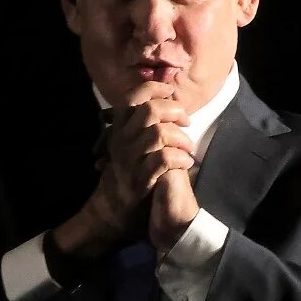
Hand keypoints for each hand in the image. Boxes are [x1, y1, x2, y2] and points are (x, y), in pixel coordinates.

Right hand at [84, 82, 196, 245]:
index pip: (134, 95)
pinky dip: (180, 158)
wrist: (112, 212)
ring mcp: (130, 160)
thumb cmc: (127, 173)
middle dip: (175, 111)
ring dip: (181, 138)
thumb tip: (161, 99)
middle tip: (186, 122)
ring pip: (158, 133)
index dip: (156, 88)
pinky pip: (164, 159)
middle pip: (150, 109)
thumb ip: (140, 123)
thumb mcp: (126, 144)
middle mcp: (122, 141)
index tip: (172, 94)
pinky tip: (186, 163)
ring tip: (188, 148)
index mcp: (119, 129)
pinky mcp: (140, 180)